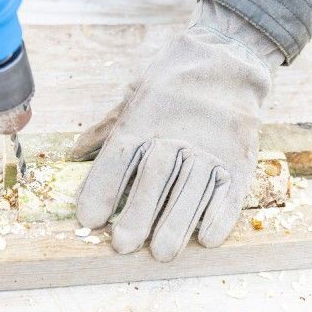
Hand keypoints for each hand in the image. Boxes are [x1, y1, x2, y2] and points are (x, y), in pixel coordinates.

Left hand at [73, 0, 283, 261]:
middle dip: (138, 213)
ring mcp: (209, 148)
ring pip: (191, 189)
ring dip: (176, 223)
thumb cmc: (172, 85)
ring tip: (161, 253)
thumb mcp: (134, 98)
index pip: (118, 158)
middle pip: (154, 178)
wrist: (227, 59)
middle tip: (123, 245)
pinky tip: (205, 238)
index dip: (103, 189)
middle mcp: (175, 136)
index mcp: (142, 121)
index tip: (89, 218)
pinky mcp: (238, 160)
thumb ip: (107, 130)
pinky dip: (219, 216)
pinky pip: (229, 191)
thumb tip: (74, 153)